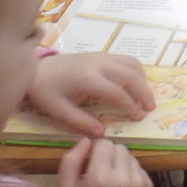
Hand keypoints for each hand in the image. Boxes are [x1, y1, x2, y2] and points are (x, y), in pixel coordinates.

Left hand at [27, 53, 154, 137]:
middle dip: (144, 92)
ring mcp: (102, 56)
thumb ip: (81, 122)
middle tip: (150, 108)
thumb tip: (102, 133)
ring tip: (145, 97)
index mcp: (88, 79)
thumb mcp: (58, 111)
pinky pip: (126, 59)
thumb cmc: (46, 92)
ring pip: (132, 64)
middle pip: (131, 76)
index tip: (139, 117)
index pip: (118, 93)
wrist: (36, 69)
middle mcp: (99, 64)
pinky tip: (136, 83)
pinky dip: (136, 71)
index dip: (131, 106)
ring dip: (142, 80)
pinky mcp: (102, 54)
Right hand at [57, 137, 151, 186]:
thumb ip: (70, 160)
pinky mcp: (149, 185)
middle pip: (119, 147)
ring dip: (120, 163)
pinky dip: (130, 172)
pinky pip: (139, 167)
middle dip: (109, 156)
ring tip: (112, 180)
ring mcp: (139, 182)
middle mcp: (123, 177)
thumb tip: (87, 140)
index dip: (96, 151)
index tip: (91, 164)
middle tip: (102, 172)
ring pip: (130, 156)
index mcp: (100, 177)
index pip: (104, 143)